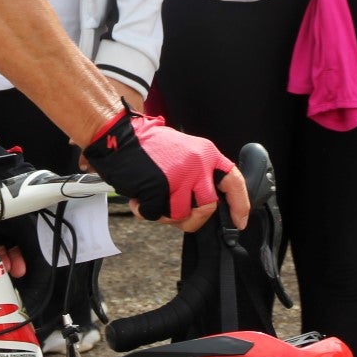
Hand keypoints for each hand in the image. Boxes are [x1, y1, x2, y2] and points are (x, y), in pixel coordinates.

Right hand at [81, 108, 247, 231]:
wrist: (117, 136)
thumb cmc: (146, 146)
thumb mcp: (183, 152)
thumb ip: (199, 174)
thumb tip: (207, 203)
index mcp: (205, 153)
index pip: (234, 182)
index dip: (239, 205)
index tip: (238, 221)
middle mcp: (196, 164)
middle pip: (207, 207)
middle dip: (192, 218)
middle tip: (176, 213)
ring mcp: (178, 176)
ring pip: (180, 214)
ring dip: (163, 212)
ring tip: (151, 196)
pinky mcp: (159, 188)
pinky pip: (155, 214)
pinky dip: (144, 210)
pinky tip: (138, 196)